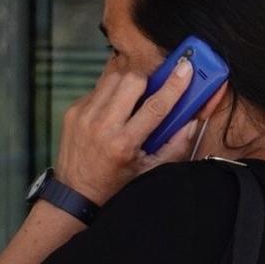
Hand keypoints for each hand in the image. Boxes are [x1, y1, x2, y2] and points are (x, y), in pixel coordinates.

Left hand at [54, 58, 197, 204]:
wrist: (75, 194)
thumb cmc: (115, 183)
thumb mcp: (151, 170)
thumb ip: (175, 146)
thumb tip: (191, 121)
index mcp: (124, 143)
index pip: (155, 106)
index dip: (174, 85)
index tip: (185, 69)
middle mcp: (102, 126)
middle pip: (132, 81)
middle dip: (148, 81)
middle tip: (153, 92)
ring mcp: (84, 115)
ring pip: (114, 78)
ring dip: (129, 84)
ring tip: (132, 101)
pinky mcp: (73, 110)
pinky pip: (98, 88)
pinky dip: (111, 94)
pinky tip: (114, 111)